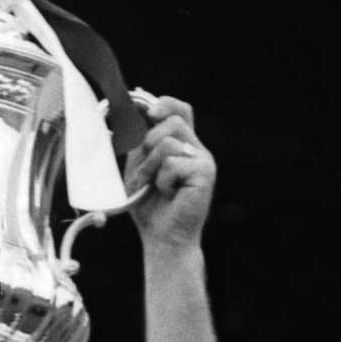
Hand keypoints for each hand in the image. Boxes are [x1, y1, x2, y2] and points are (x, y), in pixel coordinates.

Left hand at [120, 90, 213, 250]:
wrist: (162, 238)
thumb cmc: (150, 205)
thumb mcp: (139, 166)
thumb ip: (140, 141)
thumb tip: (134, 111)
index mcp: (183, 145)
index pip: (181, 110)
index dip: (165, 103)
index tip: (147, 110)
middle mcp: (197, 149)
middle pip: (174, 120)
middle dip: (149, 142)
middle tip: (145, 171)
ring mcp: (204, 161)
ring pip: (169, 142)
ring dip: (151, 166)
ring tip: (153, 186)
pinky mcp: (206, 174)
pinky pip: (173, 163)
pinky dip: (162, 181)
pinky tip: (169, 194)